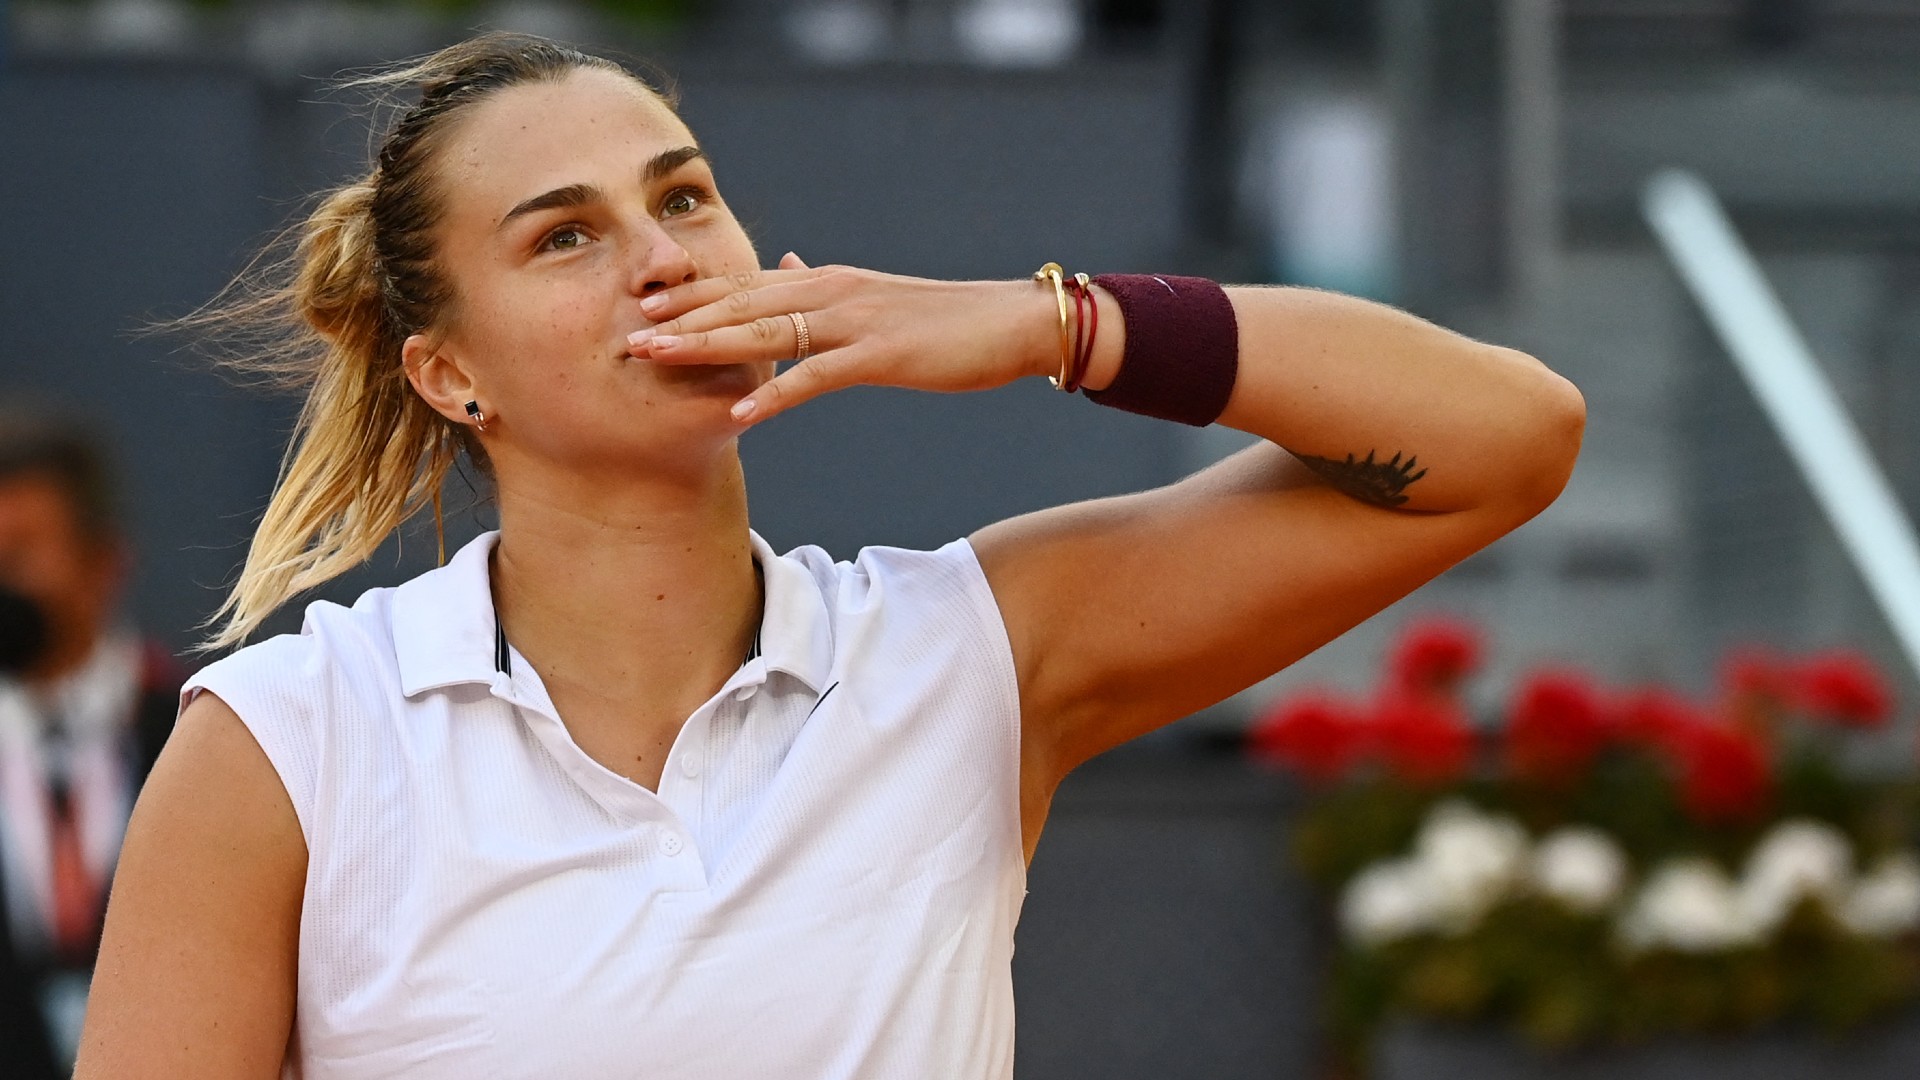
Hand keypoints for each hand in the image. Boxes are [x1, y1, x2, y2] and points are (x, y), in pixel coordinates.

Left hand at [626, 253, 1057, 424]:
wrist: (1009, 323)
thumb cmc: (945, 320)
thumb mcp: (875, 297)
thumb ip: (826, 286)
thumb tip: (790, 261)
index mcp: (826, 281)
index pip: (746, 285)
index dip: (692, 298)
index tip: (645, 309)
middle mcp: (831, 291)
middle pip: (741, 303)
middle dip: (683, 320)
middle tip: (629, 335)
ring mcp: (854, 321)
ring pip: (765, 331)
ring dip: (707, 347)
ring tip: (659, 360)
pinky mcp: (880, 354)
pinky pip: (815, 376)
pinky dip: (774, 395)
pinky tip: (741, 416)